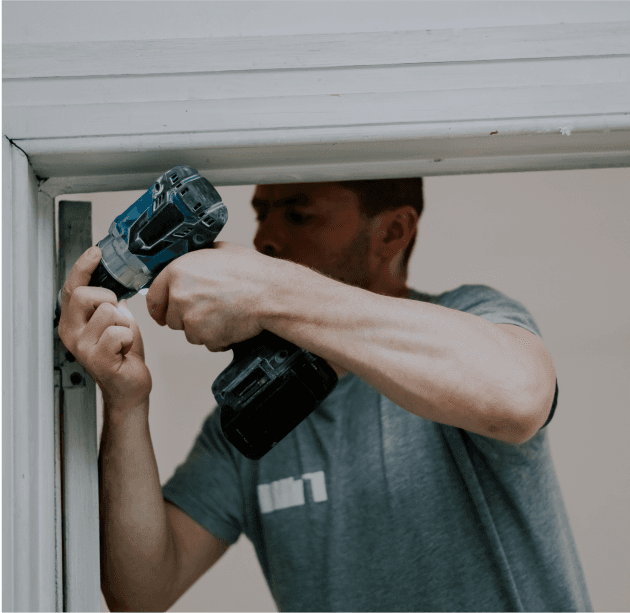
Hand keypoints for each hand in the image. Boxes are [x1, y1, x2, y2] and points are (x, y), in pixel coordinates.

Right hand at [58, 246, 151, 411]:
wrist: (129, 384)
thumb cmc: (123, 353)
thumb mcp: (114, 320)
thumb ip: (108, 301)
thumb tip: (114, 279)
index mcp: (73, 321)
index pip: (72, 286)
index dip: (83, 267)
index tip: (96, 252)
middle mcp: (72, 332)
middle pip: (85, 294)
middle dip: (109, 299)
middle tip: (117, 316)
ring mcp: (82, 347)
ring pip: (108, 312)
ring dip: (124, 323)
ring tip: (123, 338)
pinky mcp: (98, 359)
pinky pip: (119, 333)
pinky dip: (129, 338)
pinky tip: (125, 349)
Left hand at [145, 241, 277, 351]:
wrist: (271, 293)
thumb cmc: (251, 271)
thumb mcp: (219, 251)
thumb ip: (197, 259)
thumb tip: (191, 263)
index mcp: (177, 272)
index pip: (153, 297)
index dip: (159, 307)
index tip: (162, 312)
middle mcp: (179, 296)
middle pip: (172, 319)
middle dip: (187, 317)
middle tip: (209, 309)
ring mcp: (192, 319)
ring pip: (190, 333)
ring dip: (204, 328)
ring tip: (225, 313)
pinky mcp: (206, 337)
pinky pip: (208, 343)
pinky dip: (219, 338)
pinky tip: (232, 322)